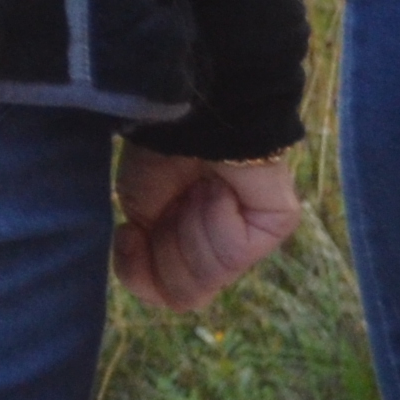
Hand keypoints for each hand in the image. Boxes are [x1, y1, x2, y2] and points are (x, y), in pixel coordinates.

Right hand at [113, 149, 300, 311]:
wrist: (191, 109)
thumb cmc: (159, 146)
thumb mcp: (135, 205)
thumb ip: (142, 248)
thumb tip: (146, 277)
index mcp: (181, 235)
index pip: (165, 290)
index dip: (137, 272)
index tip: (126, 232)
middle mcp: (216, 241)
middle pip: (184, 290)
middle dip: (159, 254)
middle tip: (154, 212)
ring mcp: (247, 235)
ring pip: (208, 277)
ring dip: (184, 233)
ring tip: (189, 190)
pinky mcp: (274, 223)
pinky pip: (234, 251)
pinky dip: (212, 220)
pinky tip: (213, 187)